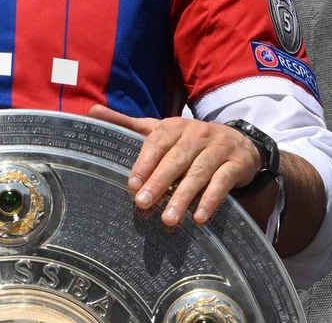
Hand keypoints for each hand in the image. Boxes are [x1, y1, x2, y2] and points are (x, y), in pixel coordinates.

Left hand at [90, 105, 261, 226]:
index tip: (132, 184)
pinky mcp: (235, 165)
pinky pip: (222, 183)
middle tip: (142, 204)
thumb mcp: (160, 129)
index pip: (157, 142)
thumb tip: (91, 111)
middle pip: (176, 159)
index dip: (144, 163)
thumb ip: (127, 124)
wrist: (239, 143)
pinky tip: (199, 218)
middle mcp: (196, 134)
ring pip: (198, 173)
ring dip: (183, 197)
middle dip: (159, 182)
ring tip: (168, 220)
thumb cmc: (189, 140)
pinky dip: (210, 200)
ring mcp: (218, 149)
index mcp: (174, 126)